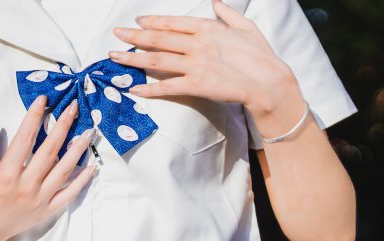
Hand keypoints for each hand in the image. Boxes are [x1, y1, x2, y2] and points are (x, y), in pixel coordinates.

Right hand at [0, 95, 97, 240]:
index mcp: (6, 174)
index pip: (25, 137)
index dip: (35, 115)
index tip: (44, 99)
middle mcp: (26, 186)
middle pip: (50, 150)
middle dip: (63, 125)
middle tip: (74, 107)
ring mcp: (38, 200)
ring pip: (63, 170)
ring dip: (78, 150)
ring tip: (89, 133)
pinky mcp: (45, 211)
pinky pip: (68, 195)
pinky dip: (81, 182)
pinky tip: (91, 167)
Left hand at [107, 0, 297, 120]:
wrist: (269, 82)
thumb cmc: (261, 56)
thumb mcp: (246, 27)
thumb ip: (228, 14)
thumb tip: (216, 2)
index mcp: (208, 28)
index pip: (173, 23)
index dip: (153, 22)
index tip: (138, 22)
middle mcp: (197, 44)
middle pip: (159, 38)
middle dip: (134, 36)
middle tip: (117, 34)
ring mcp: (195, 65)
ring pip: (157, 60)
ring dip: (133, 58)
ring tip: (114, 57)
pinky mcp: (196, 85)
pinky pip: (167, 86)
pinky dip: (149, 88)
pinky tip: (134, 88)